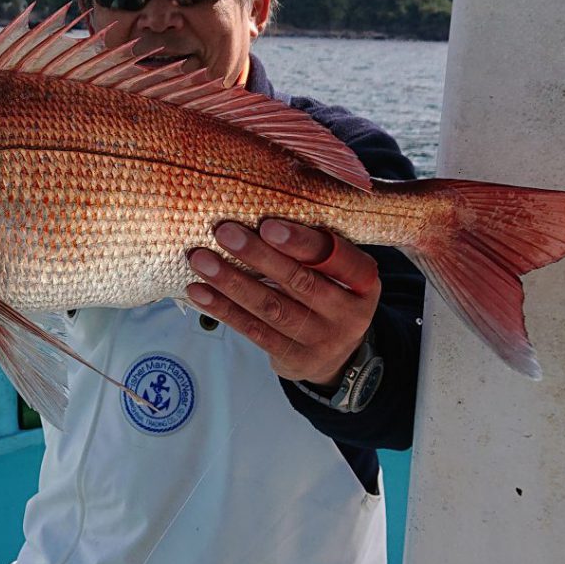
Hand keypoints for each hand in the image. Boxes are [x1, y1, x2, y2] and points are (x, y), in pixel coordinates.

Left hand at [185, 218, 379, 385]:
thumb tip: (257, 205)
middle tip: (225, 232)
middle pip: (300, 282)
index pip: (338, 259)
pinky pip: (254, 330)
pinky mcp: (293, 358)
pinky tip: (200, 291)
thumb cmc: (328, 294)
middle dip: (259, 256)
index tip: (268, 224)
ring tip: (201, 259)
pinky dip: (224, 309)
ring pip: (271, 307)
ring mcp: (321, 339)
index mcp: (364, 282)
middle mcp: (348, 313)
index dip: (303, 242)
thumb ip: (314, 247)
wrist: (337, 357)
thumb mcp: (338, 273)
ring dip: (232, 281)